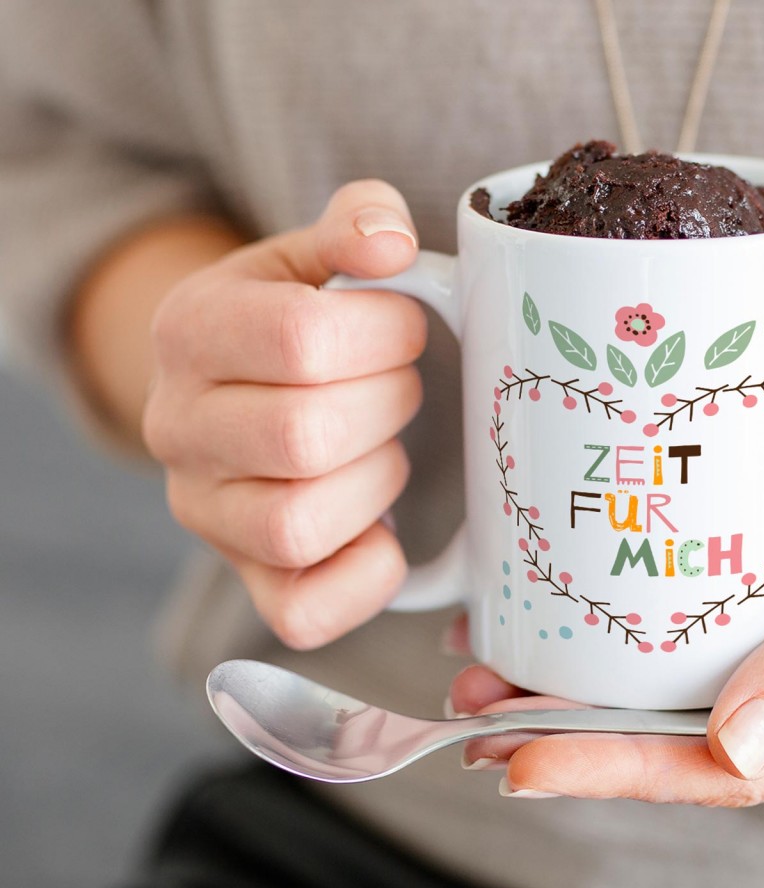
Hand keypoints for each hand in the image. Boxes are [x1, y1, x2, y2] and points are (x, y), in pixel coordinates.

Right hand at [143, 181, 426, 647]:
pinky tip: (383, 526)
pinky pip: (306, 611)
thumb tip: (389, 243)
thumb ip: (358, 221)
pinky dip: (368, 575)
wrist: (245, 395)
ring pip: (298, 525)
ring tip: (386, 449)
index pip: (299, 338)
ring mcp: (207, 516)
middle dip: (388, 405)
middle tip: (403, 387)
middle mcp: (178, 430)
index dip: (385, 333)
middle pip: (302, 436)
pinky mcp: (251, 582)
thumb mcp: (316, 254)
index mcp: (191, 331)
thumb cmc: (299, 323)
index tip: (407, 327)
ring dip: (378, 482)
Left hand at [450, 366, 763, 802]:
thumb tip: (737, 751)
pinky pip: (686, 629)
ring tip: (488, 676)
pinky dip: (620, 628)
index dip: (624, 771)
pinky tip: (551, 612)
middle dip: (581, 738)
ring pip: (673, 690)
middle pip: (685, 741)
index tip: (528, 761)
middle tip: (480, 725)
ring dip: (583, 688)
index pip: (732, 771)